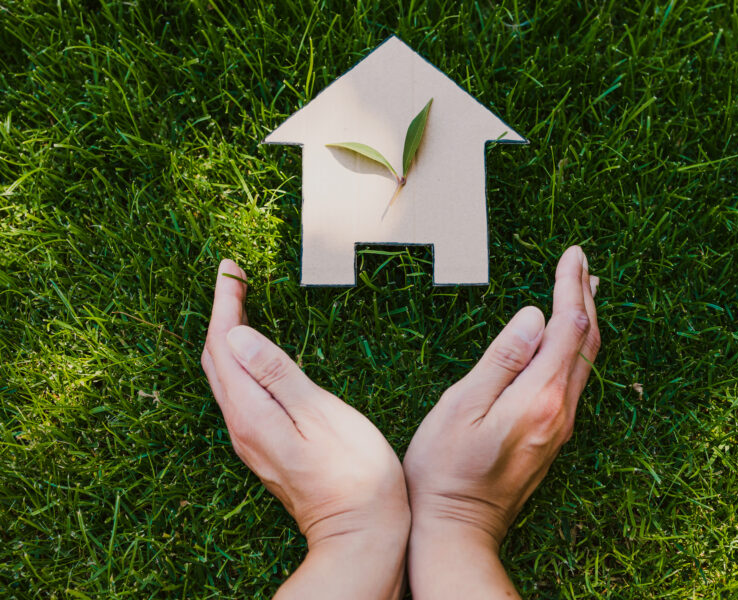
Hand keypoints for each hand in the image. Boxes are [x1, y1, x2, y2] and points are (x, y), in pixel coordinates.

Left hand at [201, 260, 409, 599]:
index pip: (224, 346)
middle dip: (221, 313)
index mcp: (252, 413)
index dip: (225, 304)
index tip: (230, 269)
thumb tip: (237, 335)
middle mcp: (242, 426)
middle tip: (233, 277)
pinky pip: (240, 392)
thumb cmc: (354, 474)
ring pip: (226, 376)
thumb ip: (278, 374)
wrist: (361, 533)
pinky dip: (241, 361)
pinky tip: (255, 352)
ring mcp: (251, 439)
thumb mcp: (320, 416)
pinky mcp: (265, 445)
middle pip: (217, 359)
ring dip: (228, 336)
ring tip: (240, 303)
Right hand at [403, 246, 599, 598]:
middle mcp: (561, 411)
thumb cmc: (445, 469)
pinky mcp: (552, 436)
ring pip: (585, 362)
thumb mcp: (462, 406)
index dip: (570, 286)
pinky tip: (569, 341)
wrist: (457, 530)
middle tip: (582, 261)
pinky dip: (577, 348)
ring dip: (585, 321)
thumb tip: (534, 316)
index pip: (567, 327)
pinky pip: (576, 380)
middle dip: (584, 296)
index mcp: (540, 397)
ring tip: (585, 290)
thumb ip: (502, 359)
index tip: (572, 254)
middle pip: (586, 342)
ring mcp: (560, 427)